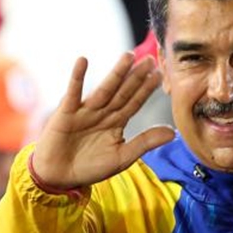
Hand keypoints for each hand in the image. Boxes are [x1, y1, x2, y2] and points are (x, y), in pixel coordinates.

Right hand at [31, 53, 174, 190]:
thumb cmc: (89, 167)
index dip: (147, 89)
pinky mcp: (66, 112)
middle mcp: (103, 113)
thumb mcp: (122, 157)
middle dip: (136, 76)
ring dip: (116, 73)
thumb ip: (145, 142)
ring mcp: (85, 111)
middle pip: (123, 92)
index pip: (135, 102)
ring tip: (128, 56)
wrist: (59, 177)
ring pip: (104, 89)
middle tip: (151, 59)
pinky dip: (77, 77)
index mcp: (116, 122)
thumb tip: (173, 132)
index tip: (160, 74)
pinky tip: (82, 61)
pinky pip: (73, 92)